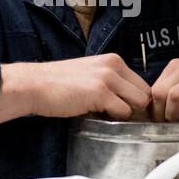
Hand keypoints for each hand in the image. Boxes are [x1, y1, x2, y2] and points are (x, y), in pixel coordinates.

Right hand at [0, 54, 151, 123]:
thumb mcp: (90, 73)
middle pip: (144, 93)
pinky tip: (98, 116)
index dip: (135, 99)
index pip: (141, 83)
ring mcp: (108, 79)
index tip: (124, 108)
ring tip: (107, 115)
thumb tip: (127, 100)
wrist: (34, 84)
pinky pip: (123, 112)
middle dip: (135, 107)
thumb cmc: (57, 83)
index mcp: (113, 60)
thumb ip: (110, 81)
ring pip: (138, 102)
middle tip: (118, 116)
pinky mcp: (100, 93)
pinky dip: (114, 119)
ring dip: (126, 113)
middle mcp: (113, 66)